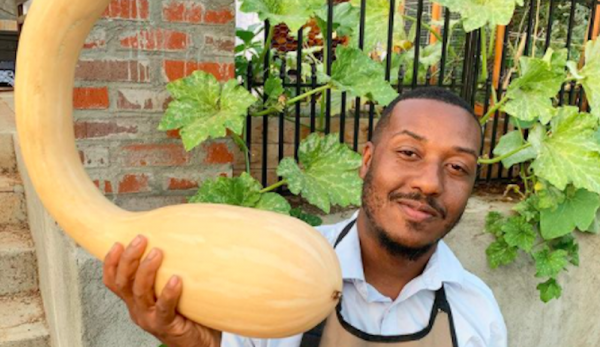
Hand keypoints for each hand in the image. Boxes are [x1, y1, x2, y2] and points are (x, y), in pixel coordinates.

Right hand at [103, 235, 220, 346]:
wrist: (200, 344)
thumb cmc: (188, 312)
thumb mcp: (170, 289)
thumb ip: (166, 269)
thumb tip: (176, 234)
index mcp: (134, 300)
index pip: (113, 281)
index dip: (110, 262)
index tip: (117, 242)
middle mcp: (138, 309)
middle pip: (123, 282)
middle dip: (129, 259)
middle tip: (141, 239)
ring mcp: (150, 319)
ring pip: (140, 293)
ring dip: (146, 270)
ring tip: (158, 252)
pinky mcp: (167, 326)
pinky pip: (164, 309)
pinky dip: (168, 293)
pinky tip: (176, 279)